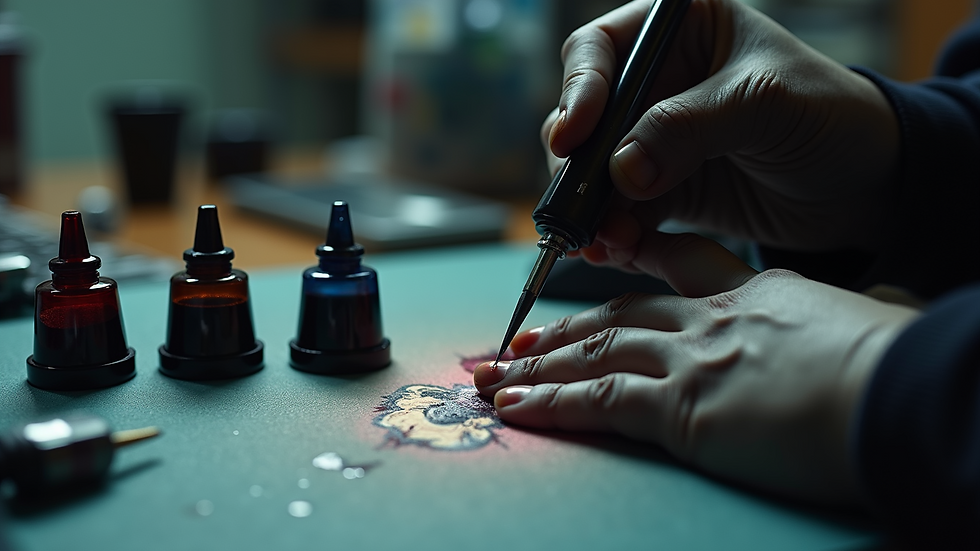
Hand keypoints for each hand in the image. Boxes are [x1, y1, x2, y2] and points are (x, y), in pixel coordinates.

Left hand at [474, 232, 917, 504]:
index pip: (682, 266)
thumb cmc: (896, 366)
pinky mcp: (681, 408)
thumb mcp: (865, 323)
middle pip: (619, 314)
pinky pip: (598, 403)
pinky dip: (550, 404)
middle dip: (563, 328)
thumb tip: (868, 315)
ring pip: (596, 354)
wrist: (899, 393)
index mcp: (756, 295)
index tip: (600, 261)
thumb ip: (841, 318)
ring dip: (539, 365)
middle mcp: (712, 320)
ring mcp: (692, 361)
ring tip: (496, 374)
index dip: (633, 263)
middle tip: (520, 337)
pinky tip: (515, 407)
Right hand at [543, 0, 898, 271]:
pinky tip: (617, 252)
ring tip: (603, 241)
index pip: (600, 51)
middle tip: (581, 206)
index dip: (579, 91)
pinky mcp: (662, 190)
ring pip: (593, 173)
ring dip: (590, 209)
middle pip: (583, 119)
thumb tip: (622, 170)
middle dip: (577, 167)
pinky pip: (619, 211)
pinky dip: (613, 234)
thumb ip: (688, 127)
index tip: (573, 137)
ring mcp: (654, 140)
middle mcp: (655, 83)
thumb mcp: (762, 103)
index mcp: (677, 32)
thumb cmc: (829, 114)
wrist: (866, 184)